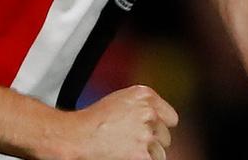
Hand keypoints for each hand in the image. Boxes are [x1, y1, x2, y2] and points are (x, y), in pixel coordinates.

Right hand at [56, 85, 177, 159]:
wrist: (77, 136)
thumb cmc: (92, 120)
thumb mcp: (120, 100)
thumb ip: (142, 107)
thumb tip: (158, 121)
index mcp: (144, 95)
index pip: (170, 117)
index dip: (159, 126)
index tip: (150, 131)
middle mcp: (149, 112)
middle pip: (165, 136)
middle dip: (151, 140)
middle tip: (130, 141)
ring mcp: (146, 134)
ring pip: (160, 152)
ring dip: (147, 154)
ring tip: (126, 149)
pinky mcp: (143, 155)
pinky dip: (142, 159)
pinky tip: (127, 155)